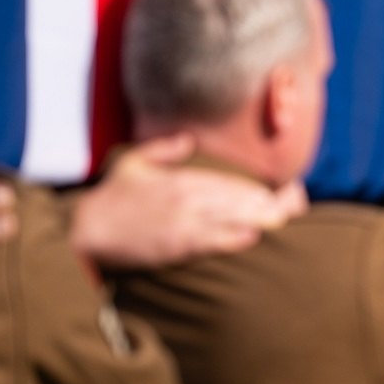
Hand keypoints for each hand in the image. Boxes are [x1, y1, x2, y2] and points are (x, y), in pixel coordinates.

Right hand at [69, 135, 297, 267]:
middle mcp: (191, 198)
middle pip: (246, 200)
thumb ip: (164, 149)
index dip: (269, 188)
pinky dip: (237, 238)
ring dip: (262, 220)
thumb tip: (188, 139)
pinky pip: (216, 241)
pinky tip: (253, 236)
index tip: (290, 189)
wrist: (86, 229)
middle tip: (296, 205)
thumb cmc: (111, 197)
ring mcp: (186, 222)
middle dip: (276, 204)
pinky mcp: (178, 244)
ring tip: (284, 220)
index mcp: (185, 179)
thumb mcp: (133, 162)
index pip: (239, 183)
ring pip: (237, 218)